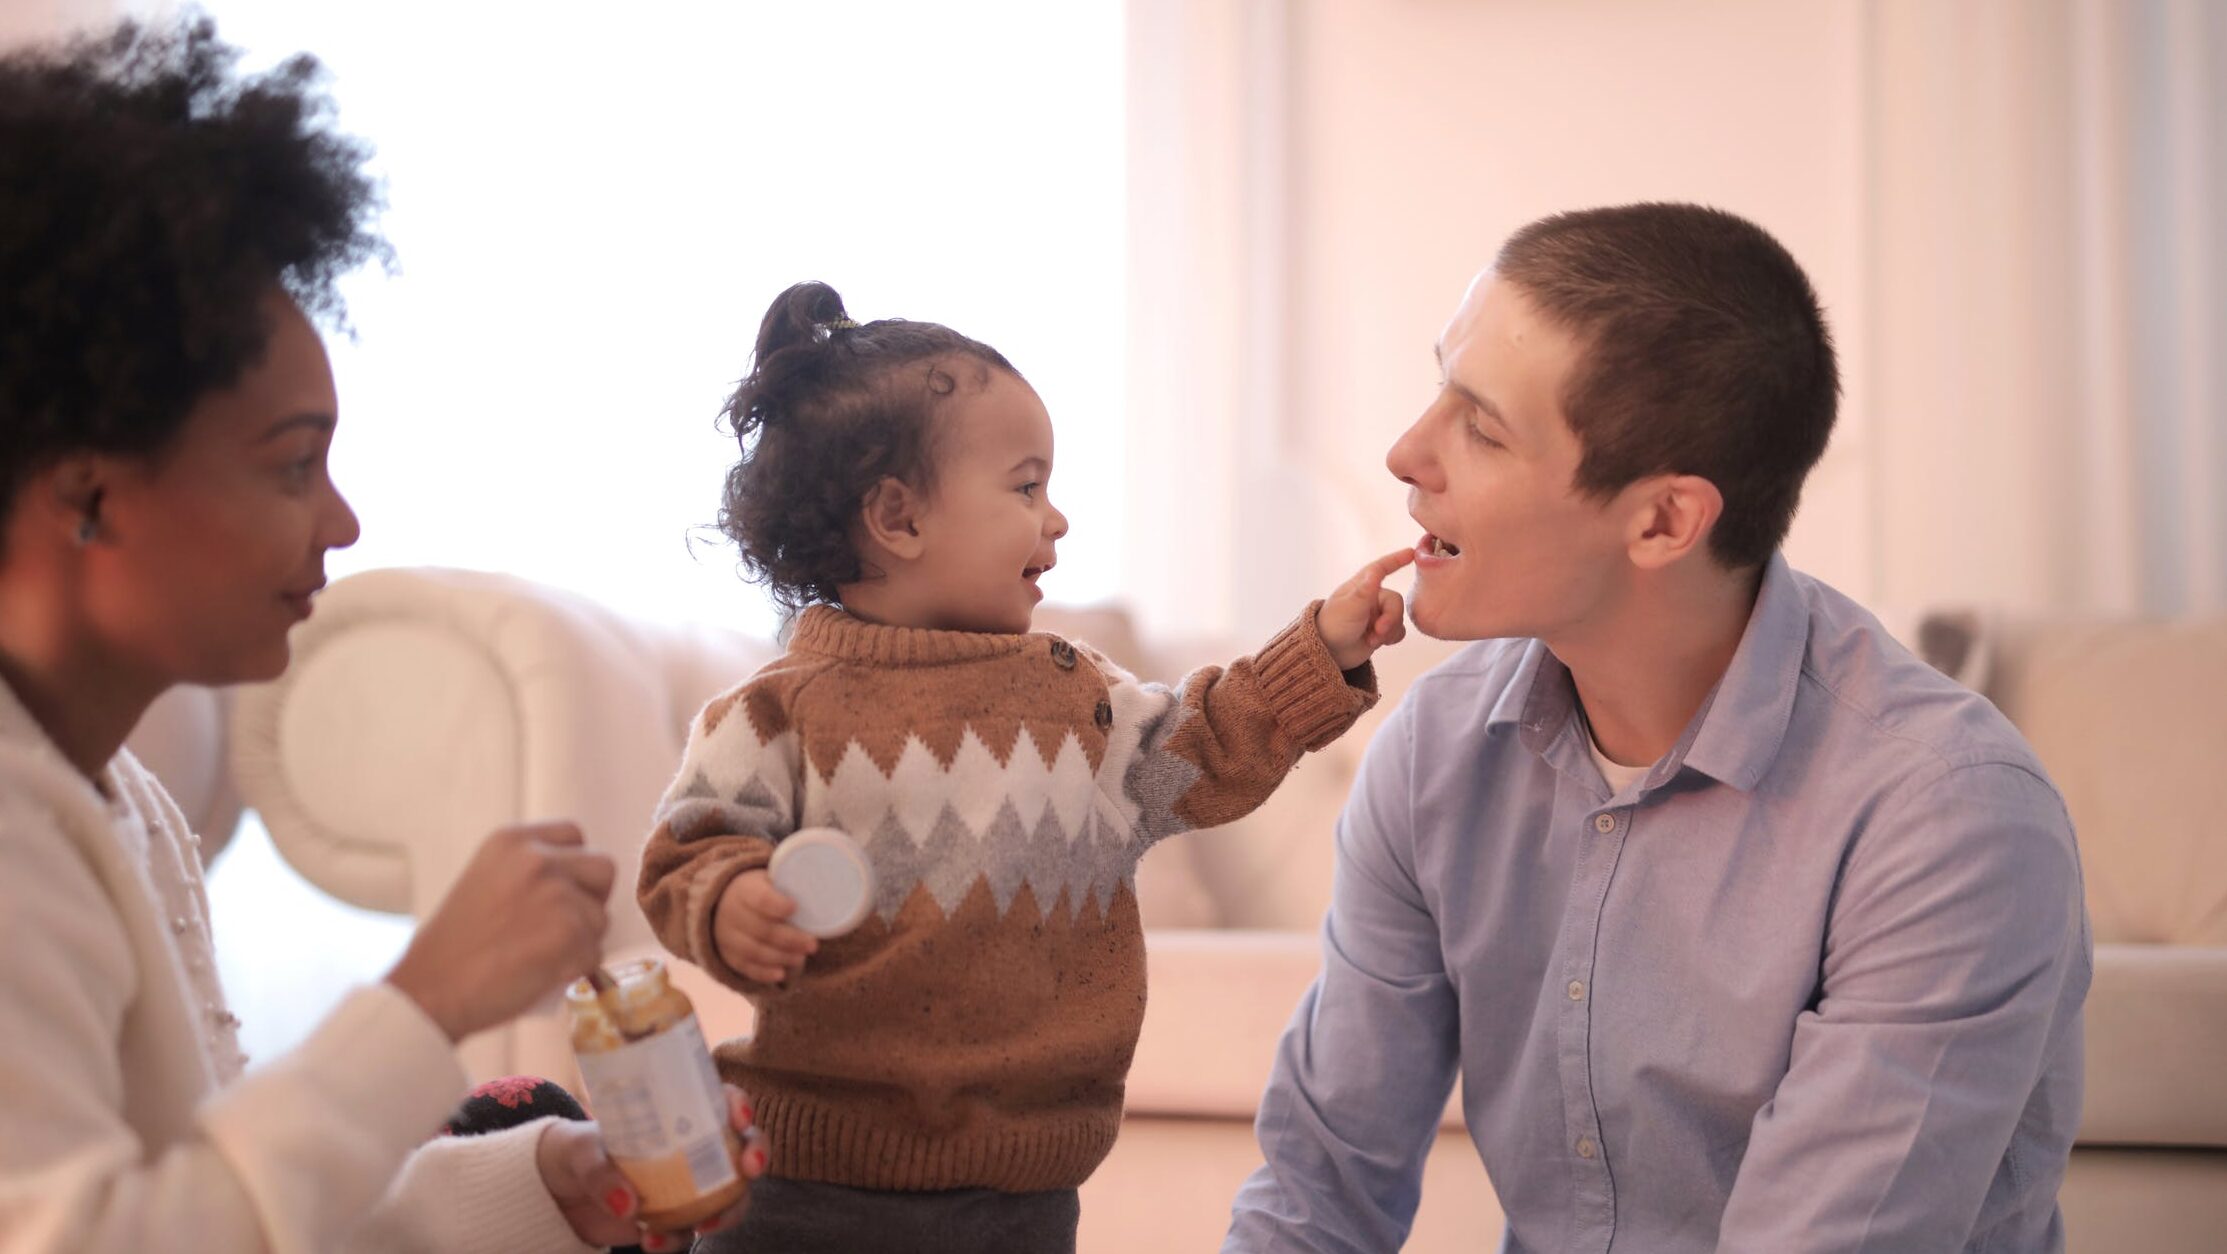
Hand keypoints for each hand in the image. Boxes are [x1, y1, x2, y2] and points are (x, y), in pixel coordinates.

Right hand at [384, 821, 614, 1041]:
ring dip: (581, 941)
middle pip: (602, 869)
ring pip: (601, 918)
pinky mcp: (570, 933)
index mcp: (512, 841)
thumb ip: (528, 873)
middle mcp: (538, 859)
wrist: (430, 990)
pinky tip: (540, 973)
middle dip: (590, 899)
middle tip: (562, 926)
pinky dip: (575, 969)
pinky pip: (595, 953)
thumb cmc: (453, 948)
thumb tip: (574, 886)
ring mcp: (557, 894)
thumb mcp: (485, 880)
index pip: (574, 835)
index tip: (560, 891)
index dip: (574, 868)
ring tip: (538, 955)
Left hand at [537, 1085, 769, 1249]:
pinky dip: (676, 1239)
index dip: (739, 1104)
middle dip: (757, 1155)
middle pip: (742, 1145)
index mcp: (674, 1116)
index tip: (740, 1118)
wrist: (558, 1193)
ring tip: (702, 1226)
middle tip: (749, 1169)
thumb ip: (601, 1173)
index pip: (718, 1100)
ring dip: (728, 1211)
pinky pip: (689, 1231)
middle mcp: (691, 1147)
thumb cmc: (576, 1152)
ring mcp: (686, 1185)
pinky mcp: (671, 1219)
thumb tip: (628, 1205)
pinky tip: (651, 1241)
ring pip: (731, 1194)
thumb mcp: (581, 1152)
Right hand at [713, 870, 818, 983]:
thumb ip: (791, 883)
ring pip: (754, 951)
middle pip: (761, 929)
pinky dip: (763, 973)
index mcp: (744, 890)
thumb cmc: (759, 891)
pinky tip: (781, 974)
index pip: (759, 898)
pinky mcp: (728, 956)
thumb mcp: (769, 880)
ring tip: (802, 957)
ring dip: (781, 957)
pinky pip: (745, 967)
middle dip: (790, 939)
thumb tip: (829, 885)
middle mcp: (732, 914)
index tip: (795, 908)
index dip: (776, 905)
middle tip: (813, 944)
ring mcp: (727, 937)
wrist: (724, 904)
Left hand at [1317, 547, 1414, 670]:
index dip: (1397, 559)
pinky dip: (1390, 638)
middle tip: (1378, 631)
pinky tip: (1376, 643)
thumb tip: (1376, 571)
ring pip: (1398, 618)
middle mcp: (1371, 597)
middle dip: (1390, 618)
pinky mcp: (1381, 630)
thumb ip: (1365, 591)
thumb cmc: (1333, 625)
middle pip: (1396, 602)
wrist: (1329, 652)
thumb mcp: (1349, 607)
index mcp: (1361, 586)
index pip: (1381, 568)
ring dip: (1388, 631)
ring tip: (1372, 639)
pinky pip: (1399, 631)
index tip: (1412, 552)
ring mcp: (1377, 614)